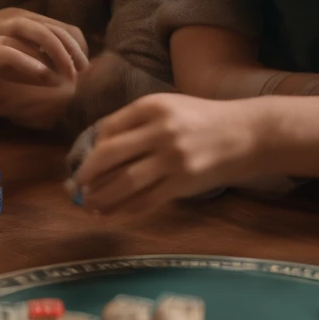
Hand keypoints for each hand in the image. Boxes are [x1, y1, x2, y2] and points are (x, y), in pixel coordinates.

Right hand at [0, 9, 88, 86]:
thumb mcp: (7, 56)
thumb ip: (31, 62)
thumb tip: (57, 78)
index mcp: (21, 18)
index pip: (60, 26)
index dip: (77, 45)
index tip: (84, 65)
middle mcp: (14, 19)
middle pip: (55, 29)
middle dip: (74, 51)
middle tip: (84, 71)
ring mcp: (0, 31)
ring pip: (40, 35)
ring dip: (60, 55)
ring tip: (70, 75)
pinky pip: (15, 52)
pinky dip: (33, 64)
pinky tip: (46, 77)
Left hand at [72, 92, 259, 214]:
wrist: (243, 134)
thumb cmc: (201, 120)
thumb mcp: (168, 108)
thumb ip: (137, 123)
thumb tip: (99, 146)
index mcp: (152, 106)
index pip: (109, 128)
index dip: (91, 148)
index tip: (85, 162)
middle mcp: (160, 130)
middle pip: (109, 155)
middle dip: (87, 173)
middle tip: (75, 185)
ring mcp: (172, 158)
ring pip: (124, 182)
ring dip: (101, 196)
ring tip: (88, 204)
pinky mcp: (183, 183)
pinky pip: (146, 200)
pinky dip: (125, 209)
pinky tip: (114, 213)